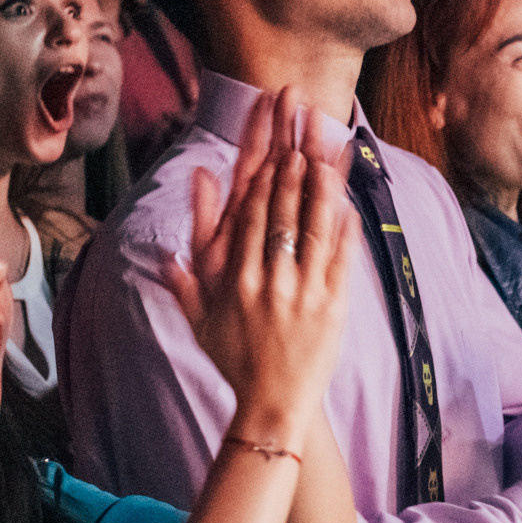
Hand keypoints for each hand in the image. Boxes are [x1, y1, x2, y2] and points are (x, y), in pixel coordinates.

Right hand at [167, 88, 356, 453]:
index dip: (261, 165)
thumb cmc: (233, 358)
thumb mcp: (199, 314)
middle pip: (281, 206)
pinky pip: (339, 259)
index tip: (269, 132)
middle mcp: (267, 280)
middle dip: (291, 156)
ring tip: (327, 143)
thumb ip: (187, 269)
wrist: (270, 406)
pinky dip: (343, 227)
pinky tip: (349, 197)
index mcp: (235, 277)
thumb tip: (173, 245)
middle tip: (301, 116)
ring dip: (320, 182)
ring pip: (313, 226)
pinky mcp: (332, 308)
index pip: (249, 209)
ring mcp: (302, 293)